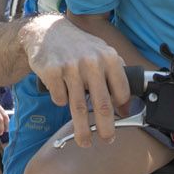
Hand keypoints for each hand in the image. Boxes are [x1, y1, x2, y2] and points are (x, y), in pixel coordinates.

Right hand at [22, 16, 129, 147]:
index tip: (120, 119)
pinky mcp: (52, 71)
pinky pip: (59, 99)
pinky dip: (61, 100)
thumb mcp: (102, 53)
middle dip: (106, 128)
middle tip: (107, 140)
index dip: (121, 109)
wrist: (46, 31)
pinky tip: (61, 91)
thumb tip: (126, 108)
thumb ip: (116, 77)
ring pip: (79, 108)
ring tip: (85, 142)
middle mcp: (91, 62)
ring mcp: (70, 67)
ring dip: (82, 130)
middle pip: (102, 104)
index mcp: (109, 57)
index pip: (121, 92)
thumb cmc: (78, 46)